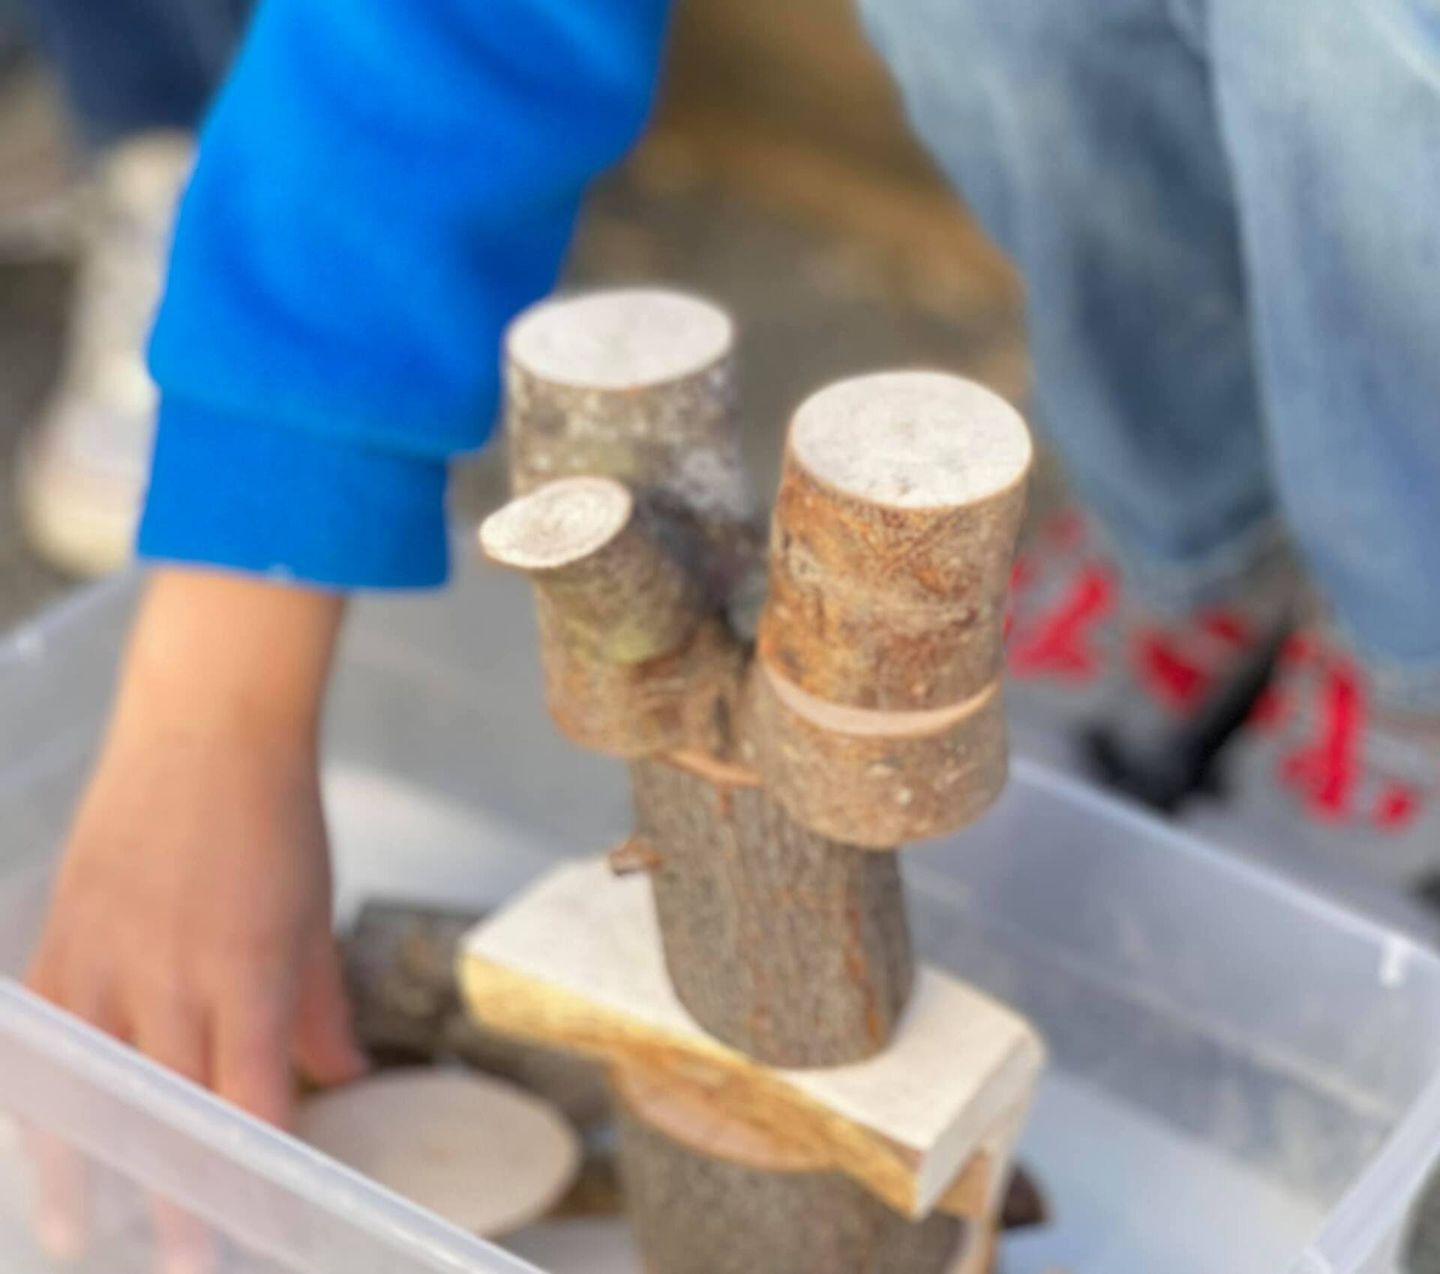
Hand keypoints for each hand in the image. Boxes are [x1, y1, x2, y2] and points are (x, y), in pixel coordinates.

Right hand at [24, 569, 365, 1268]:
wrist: (207, 726)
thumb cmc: (277, 817)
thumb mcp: (317, 910)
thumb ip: (322, 1003)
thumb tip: (345, 1076)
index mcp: (247, 967)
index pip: (246, 1096)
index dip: (249, 1172)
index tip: (258, 1228)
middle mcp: (168, 973)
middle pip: (165, 1109)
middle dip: (170, 1197)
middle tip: (176, 1266)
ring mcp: (102, 955)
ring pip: (86, 1086)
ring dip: (80, 1166)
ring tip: (77, 1233)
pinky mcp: (58, 934)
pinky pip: (39, 1033)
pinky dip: (38, 1087)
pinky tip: (38, 1131)